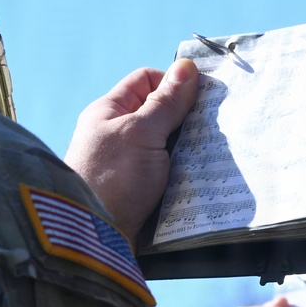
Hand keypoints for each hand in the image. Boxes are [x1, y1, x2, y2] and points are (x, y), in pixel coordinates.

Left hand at [63, 61, 200, 242]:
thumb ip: (166, 102)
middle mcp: (116, 135)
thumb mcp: (141, 132)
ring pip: (167, 146)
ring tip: (212, 155)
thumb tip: (187, 67)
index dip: (174, 83)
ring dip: (189, 150)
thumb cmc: (111, 178)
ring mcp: (127, 165)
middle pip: (160, 114)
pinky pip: (167, 174)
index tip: (204, 97)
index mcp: (109, 112)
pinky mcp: (138, 193)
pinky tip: (201, 179)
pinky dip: (183, 174)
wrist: (91, 239)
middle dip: (187, 119)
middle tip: (215, 128)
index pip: (146, 81)